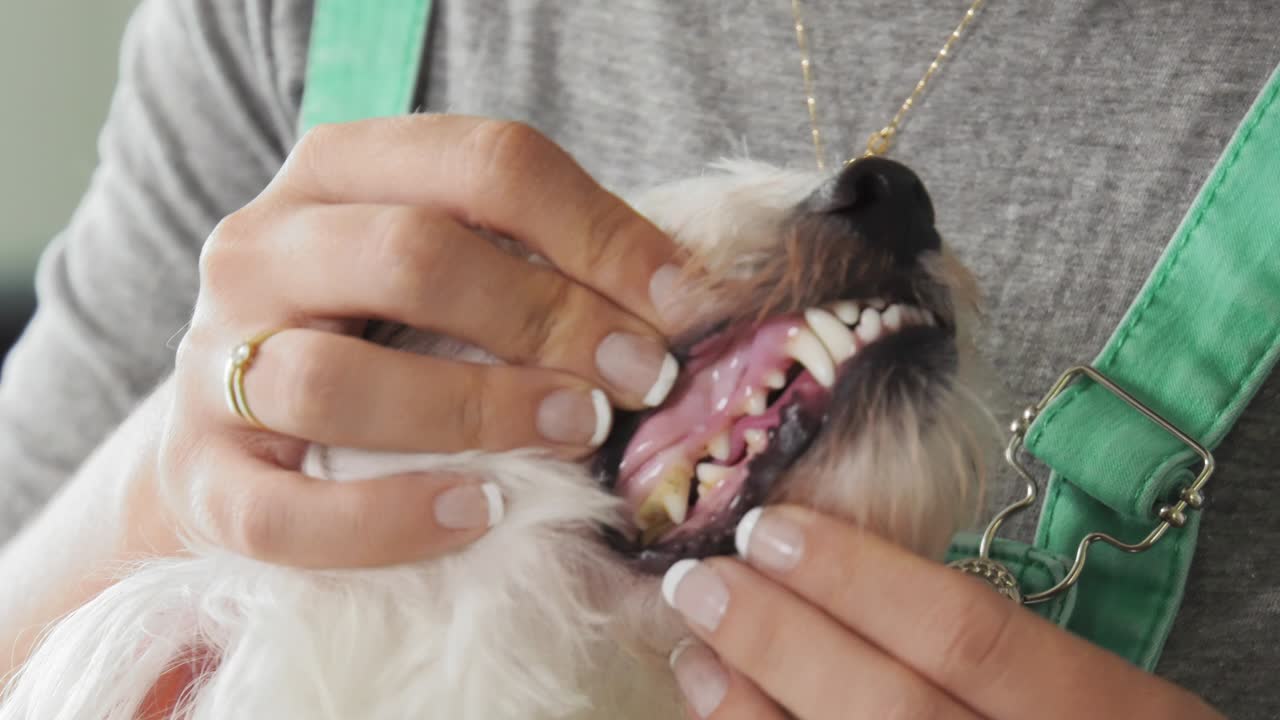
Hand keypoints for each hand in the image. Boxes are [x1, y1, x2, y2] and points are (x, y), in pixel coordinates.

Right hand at [142, 115, 681, 567]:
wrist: (247, 424)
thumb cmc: (382, 334)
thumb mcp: (453, 268)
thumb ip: (540, 266)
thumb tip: (675, 303)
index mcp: (339, 171)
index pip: (484, 163)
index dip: (598, 230)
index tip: (676, 303)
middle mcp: (262, 248)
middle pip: (412, 257)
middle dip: (548, 318)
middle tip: (637, 376)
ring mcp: (216, 363)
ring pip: (334, 382)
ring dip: (479, 410)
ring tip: (573, 432)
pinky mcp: (201, 476)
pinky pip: (282, 514)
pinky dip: (389, 520)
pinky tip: (480, 511)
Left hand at [661, 506, 1223, 718]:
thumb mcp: (1085, 692)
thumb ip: (984, 648)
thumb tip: (831, 573)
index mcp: (1111, 714)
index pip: (967, 632)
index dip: (856, 577)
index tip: (769, 528)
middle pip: (889, 708)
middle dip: (779, 639)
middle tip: (698, 582)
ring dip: (751, 713)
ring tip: (696, 659)